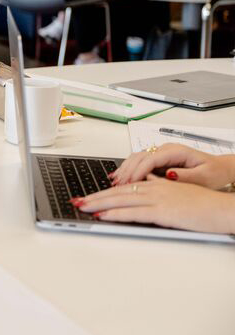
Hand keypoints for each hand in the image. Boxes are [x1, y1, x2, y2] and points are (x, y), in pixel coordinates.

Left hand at [75, 177, 234, 233]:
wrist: (223, 209)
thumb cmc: (203, 204)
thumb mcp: (176, 194)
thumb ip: (160, 190)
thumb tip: (145, 190)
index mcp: (155, 185)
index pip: (123, 188)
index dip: (103, 192)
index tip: (88, 196)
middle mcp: (153, 189)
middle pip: (117, 192)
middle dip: (94, 197)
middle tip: (77, 201)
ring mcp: (157, 199)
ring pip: (121, 200)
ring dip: (99, 204)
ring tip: (83, 207)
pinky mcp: (163, 211)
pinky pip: (134, 212)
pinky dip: (116, 213)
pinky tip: (104, 216)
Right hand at [109, 144, 234, 189]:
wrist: (220, 169)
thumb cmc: (213, 173)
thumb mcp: (204, 177)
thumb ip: (186, 176)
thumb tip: (169, 174)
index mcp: (176, 151)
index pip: (150, 159)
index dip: (138, 171)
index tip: (130, 183)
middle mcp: (165, 149)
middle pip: (139, 156)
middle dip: (126, 171)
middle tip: (117, 185)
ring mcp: (161, 153)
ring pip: (135, 158)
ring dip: (124, 170)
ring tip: (115, 182)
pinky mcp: (158, 160)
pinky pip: (139, 162)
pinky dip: (128, 169)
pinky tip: (121, 177)